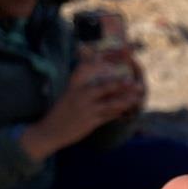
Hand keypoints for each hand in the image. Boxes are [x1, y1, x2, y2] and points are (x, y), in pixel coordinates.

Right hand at [19, 54, 143, 160]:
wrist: (50, 131)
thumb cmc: (62, 111)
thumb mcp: (70, 94)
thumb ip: (82, 84)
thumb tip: (97, 74)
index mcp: (74, 85)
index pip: (88, 68)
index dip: (104, 62)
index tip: (118, 57)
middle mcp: (80, 94)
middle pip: (106, 87)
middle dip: (122, 85)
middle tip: (137, 83)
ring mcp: (86, 108)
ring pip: (111, 103)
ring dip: (126, 100)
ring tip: (138, 98)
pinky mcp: (90, 121)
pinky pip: (109, 116)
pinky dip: (120, 113)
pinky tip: (129, 111)